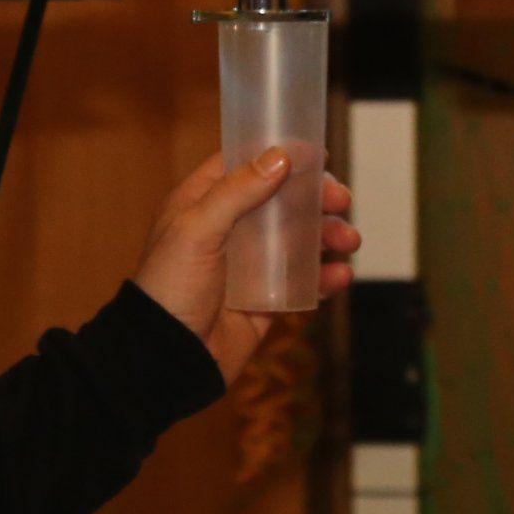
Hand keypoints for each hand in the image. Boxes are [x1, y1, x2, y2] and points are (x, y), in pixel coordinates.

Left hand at [132, 147, 360, 381]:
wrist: (166, 359)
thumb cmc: (168, 290)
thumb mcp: (196, 231)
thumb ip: (236, 193)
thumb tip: (279, 158)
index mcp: (203, 204)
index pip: (245, 166)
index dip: (280, 156)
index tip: (316, 154)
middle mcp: (228, 230)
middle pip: (281, 200)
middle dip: (316, 198)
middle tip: (341, 200)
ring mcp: (249, 266)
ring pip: (299, 240)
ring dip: (327, 236)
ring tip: (348, 241)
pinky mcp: (266, 300)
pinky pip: (302, 282)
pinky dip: (325, 277)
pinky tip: (339, 276)